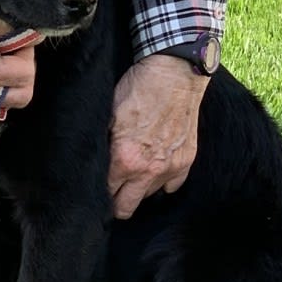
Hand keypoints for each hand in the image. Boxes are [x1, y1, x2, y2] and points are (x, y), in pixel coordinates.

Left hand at [108, 54, 209, 219]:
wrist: (174, 74)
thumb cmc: (138, 89)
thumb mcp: (109, 115)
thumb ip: (103, 146)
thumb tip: (94, 164)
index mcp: (124, 160)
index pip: (106, 194)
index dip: (99, 194)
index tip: (96, 191)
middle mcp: (148, 170)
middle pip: (126, 207)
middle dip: (116, 204)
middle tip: (112, 194)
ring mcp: (170, 167)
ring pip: (148, 195)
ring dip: (139, 189)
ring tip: (134, 174)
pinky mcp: (186, 161)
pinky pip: (172, 186)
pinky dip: (163, 182)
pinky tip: (155, 171)